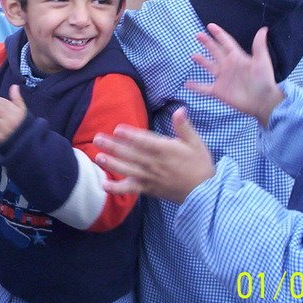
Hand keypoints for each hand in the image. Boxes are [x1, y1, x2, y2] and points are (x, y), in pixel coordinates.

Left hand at [94, 107, 214, 203]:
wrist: (205, 193)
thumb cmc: (200, 164)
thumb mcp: (196, 143)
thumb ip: (184, 127)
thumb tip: (180, 109)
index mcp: (166, 151)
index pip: (145, 142)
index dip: (131, 135)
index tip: (117, 129)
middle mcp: (155, 164)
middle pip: (131, 154)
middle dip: (113, 146)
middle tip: (97, 139)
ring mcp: (150, 178)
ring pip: (128, 170)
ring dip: (112, 164)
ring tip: (98, 157)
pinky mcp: (148, 189)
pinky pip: (131, 189)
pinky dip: (117, 188)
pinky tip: (104, 185)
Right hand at [187, 23, 282, 125]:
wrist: (263, 101)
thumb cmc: (264, 80)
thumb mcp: (262, 61)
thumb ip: (259, 46)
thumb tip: (264, 29)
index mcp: (237, 57)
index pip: (226, 43)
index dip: (219, 34)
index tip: (210, 26)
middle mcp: (228, 66)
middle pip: (215, 51)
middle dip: (207, 43)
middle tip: (198, 35)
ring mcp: (222, 79)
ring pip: (209, 67)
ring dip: (202, 61)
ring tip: (193, 55)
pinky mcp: (218, 91)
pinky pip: (204, 88)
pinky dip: (196, 86)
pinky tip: (187, 84)